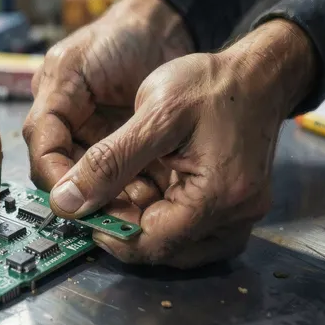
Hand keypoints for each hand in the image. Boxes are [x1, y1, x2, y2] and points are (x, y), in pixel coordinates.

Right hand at [23, 0, 192, 190]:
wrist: (164, 25)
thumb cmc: (122, 33)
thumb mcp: (78, 66)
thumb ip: (63, 113)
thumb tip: (50, 160)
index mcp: (50, 102)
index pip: (42, 151)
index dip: (56, 180)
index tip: (76, 202)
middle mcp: (70, 123)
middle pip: (70, 173)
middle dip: (90, 194)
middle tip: (113, 213)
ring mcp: (98, 134)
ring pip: (99, 179)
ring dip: (116, 195)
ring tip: (138, 207)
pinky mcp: (127, 142)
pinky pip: (127, 174)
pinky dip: (137, 187)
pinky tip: (153, 196)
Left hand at [47, 20, 316, 267]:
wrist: (258, 73)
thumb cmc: (211, 85)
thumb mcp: (154, 114)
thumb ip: (109, 162)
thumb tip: (67, 202)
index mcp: (219, 196)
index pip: (152, 244)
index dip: (109, 232)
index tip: (81, 209)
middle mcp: (237, 217)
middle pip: (165, 251)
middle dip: (124, 229)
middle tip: (97, 198)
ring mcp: (241, 217)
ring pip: (178, 247)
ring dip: (143, 226)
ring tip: (121, 192)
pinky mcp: (236, 209)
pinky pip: (194, 232)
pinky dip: (164, 219)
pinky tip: (148, 192)